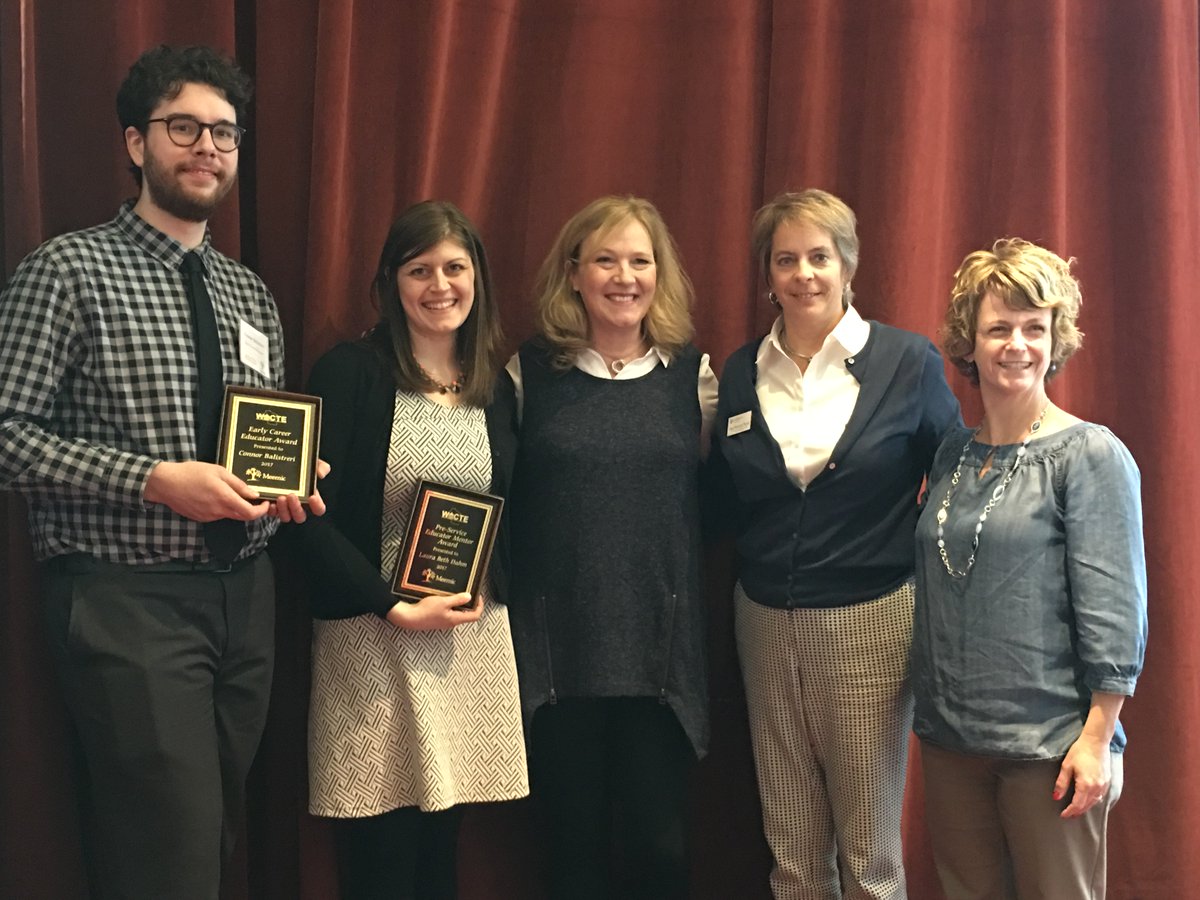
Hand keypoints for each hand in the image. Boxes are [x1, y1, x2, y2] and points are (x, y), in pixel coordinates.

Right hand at [145, 460, 269, 522]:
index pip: (250, 514)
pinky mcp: (201, 518)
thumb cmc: (191, 473)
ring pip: (230, 515)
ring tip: (230, 492)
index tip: (264, 503)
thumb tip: (254, 494)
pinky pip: (218, 515)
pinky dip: (223, 508)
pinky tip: (214, 496)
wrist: (165, 484)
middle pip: (242, 517)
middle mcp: (218, 511)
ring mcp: (209, 517)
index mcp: (224, 499)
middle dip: (251, 509)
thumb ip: (238, 485)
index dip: (261, 511)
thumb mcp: (218, 472)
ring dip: (235, 507)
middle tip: (253, 498)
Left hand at [270, 458, 330, 522]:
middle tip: (292, 495)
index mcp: (309, 496)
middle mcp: (297, 504)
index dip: (317, 506)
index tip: (312, 497)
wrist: (277, 458)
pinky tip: (269, 501)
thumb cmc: (298, 461)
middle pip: (300, 516)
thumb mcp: (310, 460)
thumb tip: (320, 474)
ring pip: (286, 517)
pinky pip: (272, 513)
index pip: (318, 509)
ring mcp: (283, 506)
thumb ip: (320, 465)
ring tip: (280, 497)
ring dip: (284, 510)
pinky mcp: (270, 505)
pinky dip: (271, 510)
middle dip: (296, 508)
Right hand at [385, 592, 481, 630]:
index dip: (479, 606)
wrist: (408, 618)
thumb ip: (457, 600)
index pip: (475, 616)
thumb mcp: (443, 602)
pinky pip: (447, 611)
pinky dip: (449, 603)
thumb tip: (469, 597)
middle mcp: (451, 622)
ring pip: (456, 611)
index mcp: (455, 619)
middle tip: (467, 591)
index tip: (478, 595)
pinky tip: (444, 595)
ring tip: (456, 590)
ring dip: (458, 602)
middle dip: (469, 602)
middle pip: (466, 613)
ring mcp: (443, 621)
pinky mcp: (436, 618)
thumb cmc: (425, 611)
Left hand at [1055, 733, 1111, 817]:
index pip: (1077, 804)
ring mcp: (1104, 785)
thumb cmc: (1079, 751)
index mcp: (1086, 785)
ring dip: (1085, 807)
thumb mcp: (1066, 766)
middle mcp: (1097, 787)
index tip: (1063, 815)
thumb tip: (1056, 797)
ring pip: (1095, 802)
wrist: (1096, 741)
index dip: (1070, 811)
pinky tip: (1088, 801)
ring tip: (1077, 810)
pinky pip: (1101, 796)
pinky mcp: (1108, 781)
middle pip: (1087, 805)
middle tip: (1069, 815)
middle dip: (1077, 811)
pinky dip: (1093, 801)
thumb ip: (1062, 783)